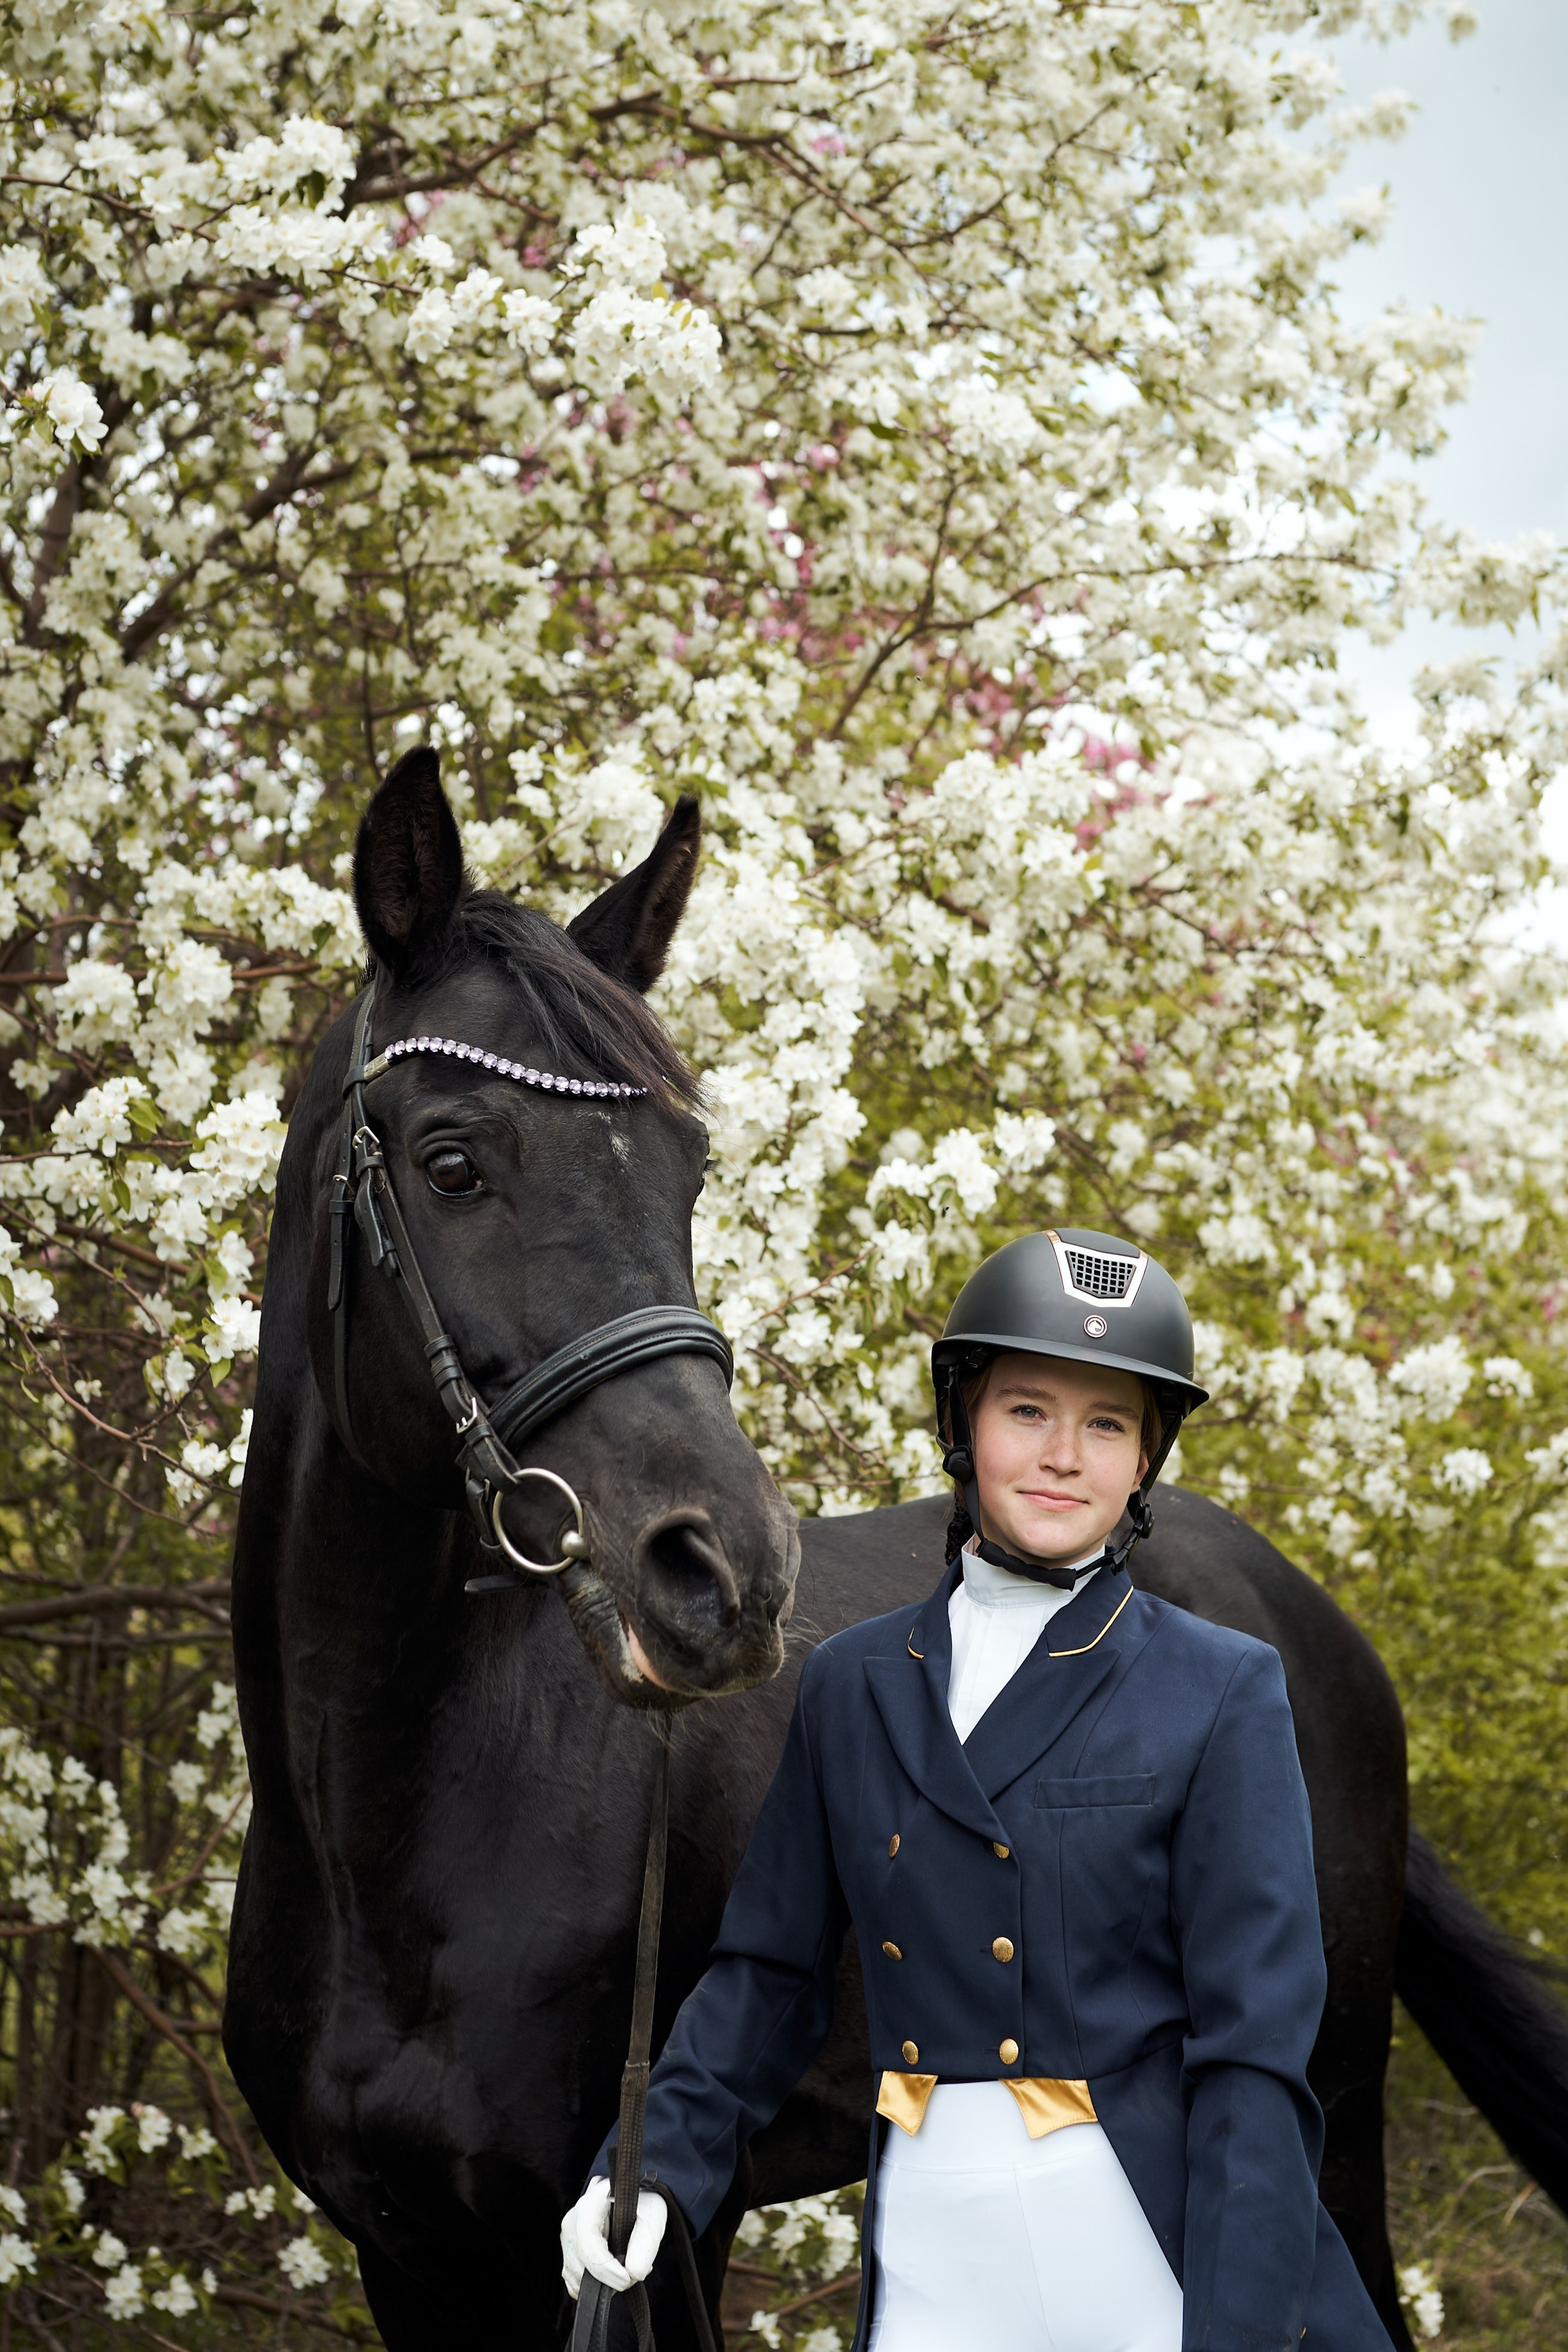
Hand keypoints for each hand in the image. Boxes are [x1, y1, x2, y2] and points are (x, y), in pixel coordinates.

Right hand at [561, 2175, 667, 2297]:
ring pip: (577, 2277)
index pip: (587, 2243)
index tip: (627, 2279)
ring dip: (603, 2283)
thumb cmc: (642, 2203)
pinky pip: (575, 2283)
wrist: (635, 2197)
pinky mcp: (569, 2254)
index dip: (605, 2268)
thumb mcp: (652, 2218)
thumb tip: (633, 2274)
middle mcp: (573, 2222)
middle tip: (634, 2273)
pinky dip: (595, 2286)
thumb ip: (645, 2246)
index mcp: (590, 2206)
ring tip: (626, 2267)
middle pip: (580, 2265)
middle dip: (609, 2278)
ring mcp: (568, 2238)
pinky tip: (613, 2272)